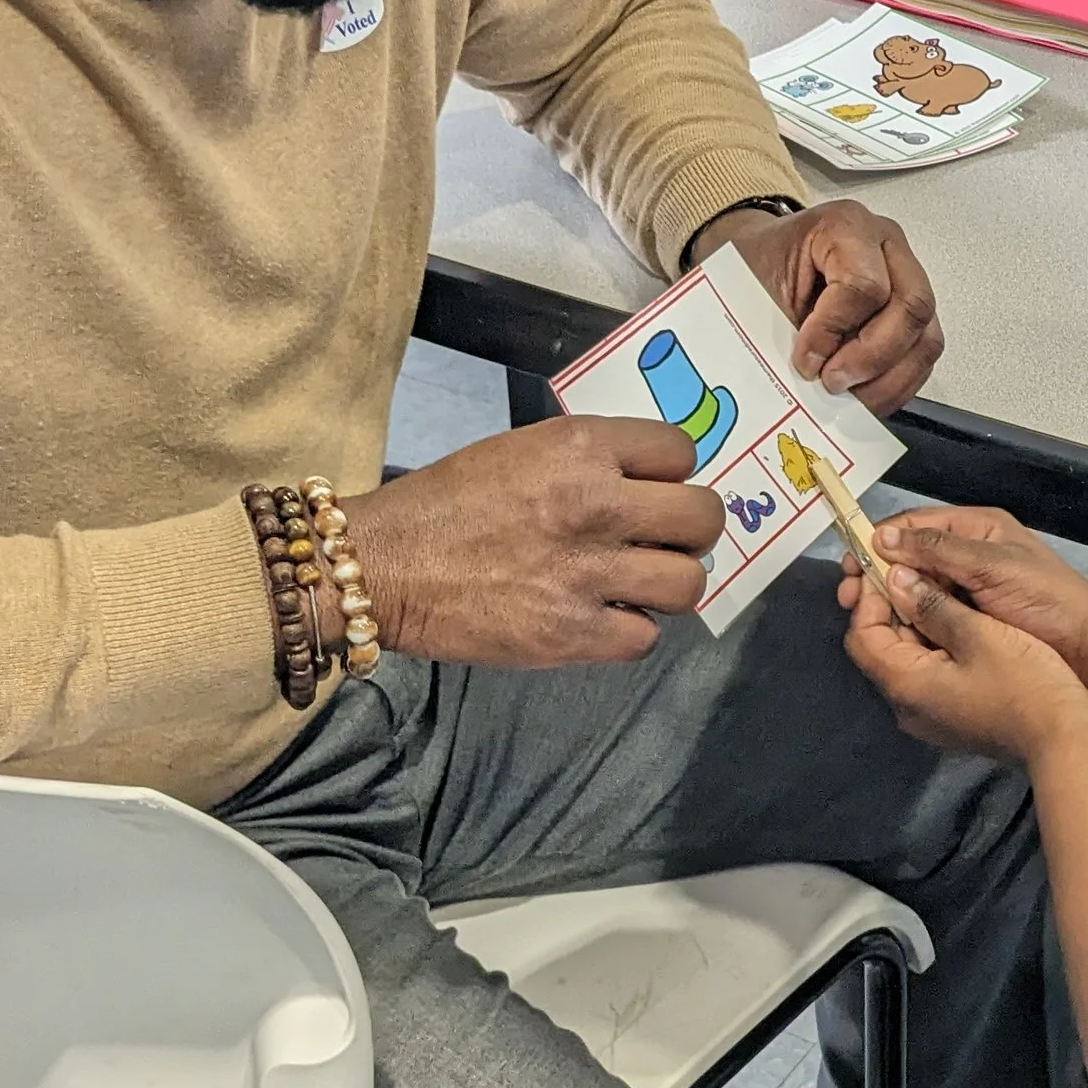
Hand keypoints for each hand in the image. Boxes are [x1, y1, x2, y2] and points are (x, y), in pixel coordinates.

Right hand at [346, 418, 720, 664]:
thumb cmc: (446, 503)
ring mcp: (587, 572)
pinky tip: (601, 619)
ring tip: (635, 585)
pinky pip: (645, 638)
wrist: (385, 565)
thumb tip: (646, 483)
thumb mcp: (520, 451)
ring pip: (687, 583)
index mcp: (580, 448)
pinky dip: (629, 632)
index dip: (671, 473)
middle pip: (703, 517)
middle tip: (660, 541)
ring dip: (667, 586)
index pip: (681, 451)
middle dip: (689, 531)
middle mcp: (594, 504)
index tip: (650, 489)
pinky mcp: (572, 633)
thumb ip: (587, 462)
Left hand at [689, 198, 942, 408]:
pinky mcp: (913, 314)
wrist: (769, 260)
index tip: (805, 359)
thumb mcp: (753, 285)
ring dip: (887, 378)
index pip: (864, 283)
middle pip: (911, 307)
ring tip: (847, 393)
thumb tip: (790, 380)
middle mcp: (887, 247)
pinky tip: (863, 394)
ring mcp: (908, 278)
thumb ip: (773, 327)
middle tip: (833, 381)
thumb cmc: (762, 265)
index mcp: (846, 226)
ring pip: (926, 337)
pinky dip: (896, 384)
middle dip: (872, 358)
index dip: (833, 330)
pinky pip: (924, 355)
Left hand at [842, 559, 1087, 765]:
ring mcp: (931, 716)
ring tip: (936, 584)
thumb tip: (894, 579)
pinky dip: (935, 643)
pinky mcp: (954, 717)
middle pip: (881, 648)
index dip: (869, 596)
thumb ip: (931, 604)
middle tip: (911, 568)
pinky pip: (930, 674)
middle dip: (891, 606)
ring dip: (915, 622)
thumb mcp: (978, 633)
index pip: (862, 635)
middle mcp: (907, 707)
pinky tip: (957, 618)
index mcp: (905, 686)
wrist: (1067, 740)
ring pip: (907, 659)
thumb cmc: (1026, 684)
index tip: (888, 564)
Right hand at [853, 506, 1087, 680]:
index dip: (879, 541)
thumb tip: (883, 538)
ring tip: (866, 615)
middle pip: (909, 557)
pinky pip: (929, 614)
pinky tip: (893, 631)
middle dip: (877, 573)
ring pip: (915, 588)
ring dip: (890, 598)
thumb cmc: (1049, 601)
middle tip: (851, 596)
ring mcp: (967, 590)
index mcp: (976, 530)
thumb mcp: (992, 568)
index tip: (852, 563)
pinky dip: (909, 620)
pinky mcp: (969, 620)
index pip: (914, 526)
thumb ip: (938, 552)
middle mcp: (967, 555)